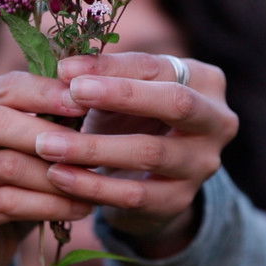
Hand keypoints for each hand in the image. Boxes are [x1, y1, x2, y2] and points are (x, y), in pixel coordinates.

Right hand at [0, 72, 92, 265]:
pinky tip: (80, 207)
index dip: (47, 92)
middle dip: (47, 133)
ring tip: (93, 182)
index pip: (7, 87)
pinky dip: (50, 205)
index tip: (87, 100)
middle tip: (90, 144)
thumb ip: (47, 117)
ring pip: (8, 166)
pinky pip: (9, 203)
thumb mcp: (27, 141)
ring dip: (57, 175)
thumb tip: (93, 96)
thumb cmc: (11, 177)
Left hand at [35, 53, 238, 257]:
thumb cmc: (130, 118)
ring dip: (93, 148)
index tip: (64, 69)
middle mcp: (216, 120)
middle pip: (175, 103)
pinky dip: (92, 186)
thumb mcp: (121, 93)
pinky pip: (135, 194)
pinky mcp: (180, 199)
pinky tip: (59, 177)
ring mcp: (203, 163)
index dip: (109, 67)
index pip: (155, 66)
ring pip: (150, 152)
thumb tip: (65, 69)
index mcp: (204, 80)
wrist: (149, 178)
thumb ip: (100, 78)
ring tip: (48, 145)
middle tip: (70, 95)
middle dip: (120, 96)